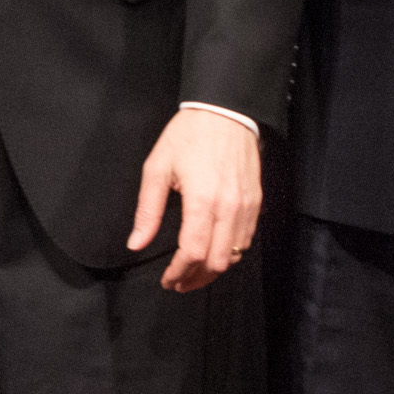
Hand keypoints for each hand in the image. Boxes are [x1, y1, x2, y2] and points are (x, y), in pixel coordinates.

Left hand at [131, 108, 262, 293]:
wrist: (225, 111)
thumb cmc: (189, 135)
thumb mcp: (157, 168)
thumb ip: (148, 211)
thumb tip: (136, 242)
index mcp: (202, 201)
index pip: (193, 253)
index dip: (179, 273)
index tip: (167, 280)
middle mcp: (228, 208)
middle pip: (217, 262)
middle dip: (196, 279)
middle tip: (178, 282)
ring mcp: (246, 206)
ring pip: (235, 255)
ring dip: (214, 270)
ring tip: (194, 272)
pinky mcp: (256, 202)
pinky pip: (247, 239)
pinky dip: (231, 253)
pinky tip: (214, 252)